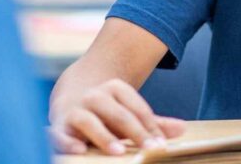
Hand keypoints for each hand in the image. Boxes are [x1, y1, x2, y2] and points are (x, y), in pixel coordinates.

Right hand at [49, 78, 185, 154]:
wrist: (68, 100)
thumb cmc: (106, 113)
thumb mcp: (128, 113)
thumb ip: (152, 123)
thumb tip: (182, 129)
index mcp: (115, 89)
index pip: (137, 108)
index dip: (150, 126)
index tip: (162, 144)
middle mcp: (95, 96)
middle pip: (118, 114)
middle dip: (135, 132)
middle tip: (150, 148)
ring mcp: (75, 110)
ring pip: (89, 121)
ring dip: (104, 137)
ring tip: (118, 151)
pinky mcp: (58, 126)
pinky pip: (60, 133)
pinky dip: (67, 142)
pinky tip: (79, 151)